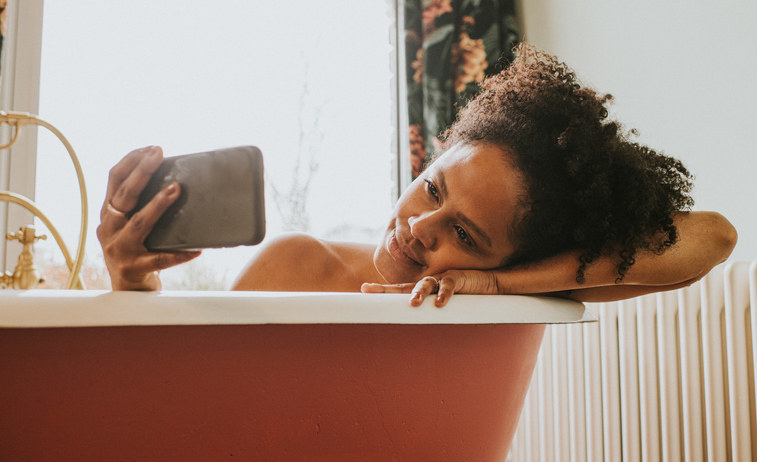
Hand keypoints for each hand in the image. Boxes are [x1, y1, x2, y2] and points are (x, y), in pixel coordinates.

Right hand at [97, 146, 200, 289]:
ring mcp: (120, 250)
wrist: (128, 293)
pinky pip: (161, 260)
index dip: (130, 161)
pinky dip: (179, 254)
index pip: (114, 180)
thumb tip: (177, 182)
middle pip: (124, 196)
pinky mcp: (135, 268)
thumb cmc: (138, 252)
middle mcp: (109, 229)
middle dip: (141, 172)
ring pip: (139, 223)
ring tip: (176, 189)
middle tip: (158, 154)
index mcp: (109, 214)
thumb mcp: (132, 226)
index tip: (149, 148)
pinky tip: (196, 249)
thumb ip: (142, 206)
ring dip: (158, 205)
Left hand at [361, 269, 499, 307]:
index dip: (383, 290)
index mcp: (424, 290)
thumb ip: (432, 319)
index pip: (399, 290)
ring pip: (426, 283)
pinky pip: (449, 284)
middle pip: (405, 286)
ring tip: (413, 304)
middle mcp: (430, 283)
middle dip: (388, 289)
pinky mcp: (458, 278)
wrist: (488, 285)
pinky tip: (440, 303)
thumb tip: (418, 343)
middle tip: (372, 291)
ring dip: (419, 293)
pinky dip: (444, 293)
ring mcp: (442, 278)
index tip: (364, 289)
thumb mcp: (445, 310)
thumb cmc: (464, 299)